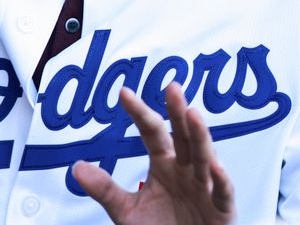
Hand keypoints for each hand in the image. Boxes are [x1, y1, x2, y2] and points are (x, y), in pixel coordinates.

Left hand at [72, 83, 235, 223]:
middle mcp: (185, 169)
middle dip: (177, 111)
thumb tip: (77, 167)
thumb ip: (105, 189)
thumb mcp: (127, 211)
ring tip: (192, 114)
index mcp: (164, 163)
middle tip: (172, 87)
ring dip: (199, 135)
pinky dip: (220, 178)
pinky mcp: (222, 209)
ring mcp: (205, 186)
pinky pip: (222, 191)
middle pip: (182, 135)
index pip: (151, 131)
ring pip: (203, 156)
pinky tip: (214, 164)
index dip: (139, 113)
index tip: (124, 93)